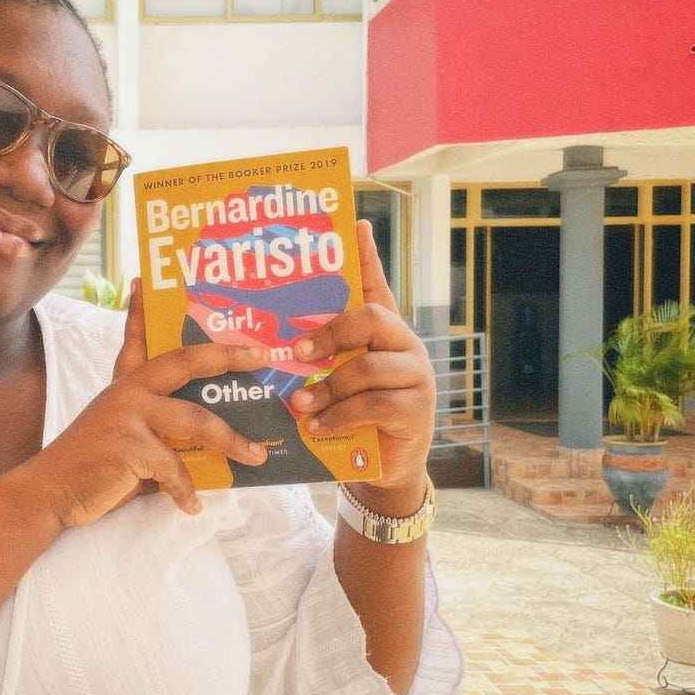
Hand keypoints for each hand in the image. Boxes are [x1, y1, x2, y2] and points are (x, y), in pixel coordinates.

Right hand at [33, 280, 270, 524]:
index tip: (146, 282)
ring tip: (256, 457)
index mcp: (125, 386)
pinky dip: (187, 491)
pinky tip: (192, 505)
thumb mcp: (122, 438)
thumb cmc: (90, 469)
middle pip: (186, 361)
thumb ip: (157, 432)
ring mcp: (130, 415)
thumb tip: (206, 443)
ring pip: (197, 420)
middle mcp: (128, 391)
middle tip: (260, 354)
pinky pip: (176, 468)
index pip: (137, 339)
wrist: (49, 493)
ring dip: (232, 442)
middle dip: (227, 356)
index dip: (142, 310)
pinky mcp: (132, 446)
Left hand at [288, 220, 436, 512]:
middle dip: (329, 333)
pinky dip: (338, 416)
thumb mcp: (333, 382)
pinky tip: (316, 427)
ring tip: (300, 404)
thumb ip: (317, 358)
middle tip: (298, 351)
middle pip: (370, 320)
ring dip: (326, 387)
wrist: (382, 469)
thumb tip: (277, 340)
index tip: (356, 225)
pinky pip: (373, 406)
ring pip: (366, 369)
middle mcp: (405, 346)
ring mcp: (417, 377)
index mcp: (383, 332)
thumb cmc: (351, 417)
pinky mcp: (417, 411)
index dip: (367, 257)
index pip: (376, 286)